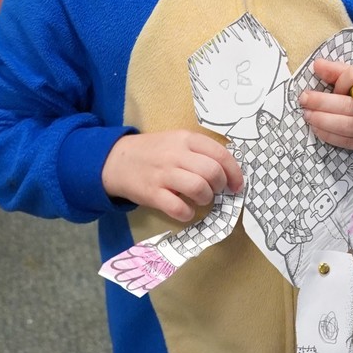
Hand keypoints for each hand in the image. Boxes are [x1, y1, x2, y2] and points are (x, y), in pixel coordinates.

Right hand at [102, 131, 243, 221]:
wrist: (116, 160)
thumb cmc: (153, 152)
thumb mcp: (176, 141)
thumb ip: (200, 152)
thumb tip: (228, 171)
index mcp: (186, 139)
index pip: (220, 153)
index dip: (234, 172)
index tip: (236, 185)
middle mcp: (176, 154)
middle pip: (212, 172)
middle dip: (220, 186)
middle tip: (216, 191)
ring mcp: (163, 174)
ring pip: (198, 188)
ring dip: (206, 199)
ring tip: (201, 199)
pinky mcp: (152, 193)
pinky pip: (178, 208)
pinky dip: (187, 213)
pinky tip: (186, 211)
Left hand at [298, 61, 352, 150]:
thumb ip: (339, 70)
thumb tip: (317, 65)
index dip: (340, 80)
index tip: (334, 85)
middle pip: (350, 105)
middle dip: (321, 102)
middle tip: (304, 100)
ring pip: (347, 126)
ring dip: (322, 120)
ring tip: (307, 114)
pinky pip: (348, 142)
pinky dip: (329, 135)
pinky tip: (317, 128)